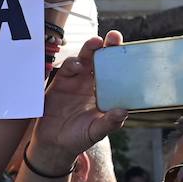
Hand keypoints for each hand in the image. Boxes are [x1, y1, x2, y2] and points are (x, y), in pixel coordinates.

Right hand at [31, 32, 127, 168]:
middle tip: (113, 37)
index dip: (119, 58)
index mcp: (103, 92)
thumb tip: (123, 111)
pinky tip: (77, 66)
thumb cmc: (79, 138)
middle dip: (106, 46)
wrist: (53, 144)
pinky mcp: (59, 84)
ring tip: (95, 44)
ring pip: (83, 59)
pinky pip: (66, 69)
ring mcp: (74, 82)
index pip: (114, 70)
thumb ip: (109, 122)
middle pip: (99, 59)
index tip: (128, 50)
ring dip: (89, 50)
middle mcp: (90, 83)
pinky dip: (72, 64)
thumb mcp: (96, 131)